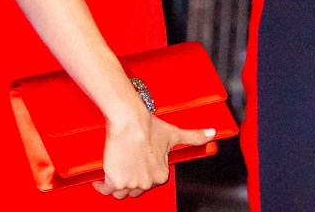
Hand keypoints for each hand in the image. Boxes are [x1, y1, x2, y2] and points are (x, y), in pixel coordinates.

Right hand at [94, 103, 214, 197]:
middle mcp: (147, 182)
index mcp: (161, 175)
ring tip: (115, 170)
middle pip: (135, 188)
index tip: (137, 163)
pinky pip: (105, 189)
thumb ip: (194, 136)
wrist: (130, 121)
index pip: (149, 181)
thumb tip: (213, 133)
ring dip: (116, 184)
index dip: (142, 171)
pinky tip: (101, 177)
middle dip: (130, 178)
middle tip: (126, 164)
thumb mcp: (175, 133)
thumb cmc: (150, 126)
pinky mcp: (115, 181)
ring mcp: (131, 184)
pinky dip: (102, 184)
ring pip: (120, 192)